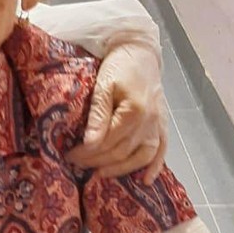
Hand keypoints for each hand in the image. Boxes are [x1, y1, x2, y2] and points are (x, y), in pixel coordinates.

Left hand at [67, 42, 166, 183]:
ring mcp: (158, 125)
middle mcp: (149, 122)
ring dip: (121, 169)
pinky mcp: (163, 124)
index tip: (70, 156)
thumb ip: (98, 115)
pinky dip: (155, 166)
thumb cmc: (118, 66)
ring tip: (101, 174)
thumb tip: (90, 143)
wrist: (140, 51)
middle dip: (97, 161)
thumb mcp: (103, 85)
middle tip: (77, 164)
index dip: (88, 152)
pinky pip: (162, 150)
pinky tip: (145, 180)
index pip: (108, 141)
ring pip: (141, 156)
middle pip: (122, 151)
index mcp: (134, 112)